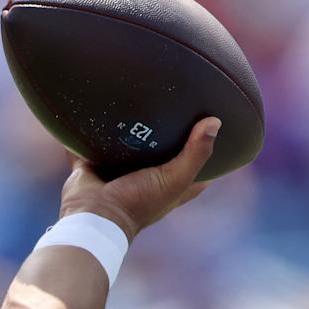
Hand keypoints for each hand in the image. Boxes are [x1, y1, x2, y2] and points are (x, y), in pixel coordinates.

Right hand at [57, 117, 221, 242]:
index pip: (196, 168)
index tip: (211, 126)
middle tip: (174, 101)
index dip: (205, 151)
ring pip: (128, 144)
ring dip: (131, 127)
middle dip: (167, 132)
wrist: (93, 213)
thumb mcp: (175, 178)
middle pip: (162, 151)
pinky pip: (93, 141)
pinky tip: (99, 103)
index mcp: (170, 186)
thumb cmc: (139, 201)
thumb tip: (215, 122)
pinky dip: (94, 127)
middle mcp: (147, 179)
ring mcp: (119, 171)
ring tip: (139, 94)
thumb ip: (196, 153)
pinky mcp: (94, 163)